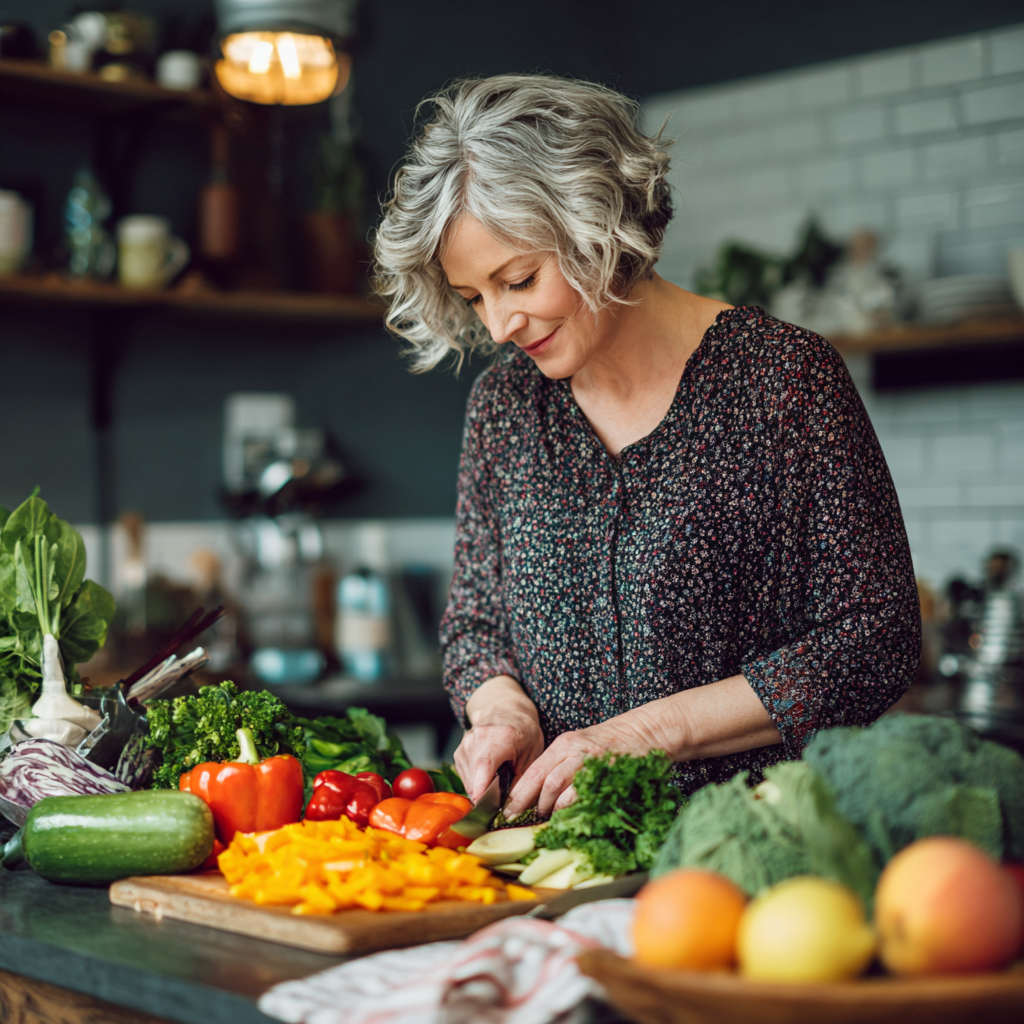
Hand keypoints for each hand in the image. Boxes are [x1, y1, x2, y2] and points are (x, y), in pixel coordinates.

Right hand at [454, 676, 544, 803]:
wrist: (505, 709)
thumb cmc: (524, 731)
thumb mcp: (533, 754)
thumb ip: (522, 781)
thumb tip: (511, 809)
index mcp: (501, 736)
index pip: (485, 765)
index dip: (482, 788)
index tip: (482, 807)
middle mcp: (478, 738)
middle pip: (475, 778)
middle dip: (487, 797)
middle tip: (503, 801)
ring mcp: (465, 745)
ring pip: (469, 781)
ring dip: (482, 790)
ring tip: (498, 782)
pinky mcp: (458, 753)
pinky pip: (465, 778)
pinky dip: (477, 783)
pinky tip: (489, 776)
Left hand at [503, 714, 655, 818]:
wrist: (645, 731)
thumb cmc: (611, 744)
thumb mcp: (580, 747)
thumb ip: (561, 767)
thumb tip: (539, 796)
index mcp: (564, 745)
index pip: (533, 771)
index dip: (518, 795)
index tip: (507, 812)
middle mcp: (574, 751)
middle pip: (543, 782)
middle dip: (528, 805)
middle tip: (521, 821)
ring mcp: (591, 762)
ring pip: (559, 789)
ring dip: (550, 809)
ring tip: (547, 819)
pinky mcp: (608, 773)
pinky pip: (584, 796)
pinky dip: (572, 810)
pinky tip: (569, 819)